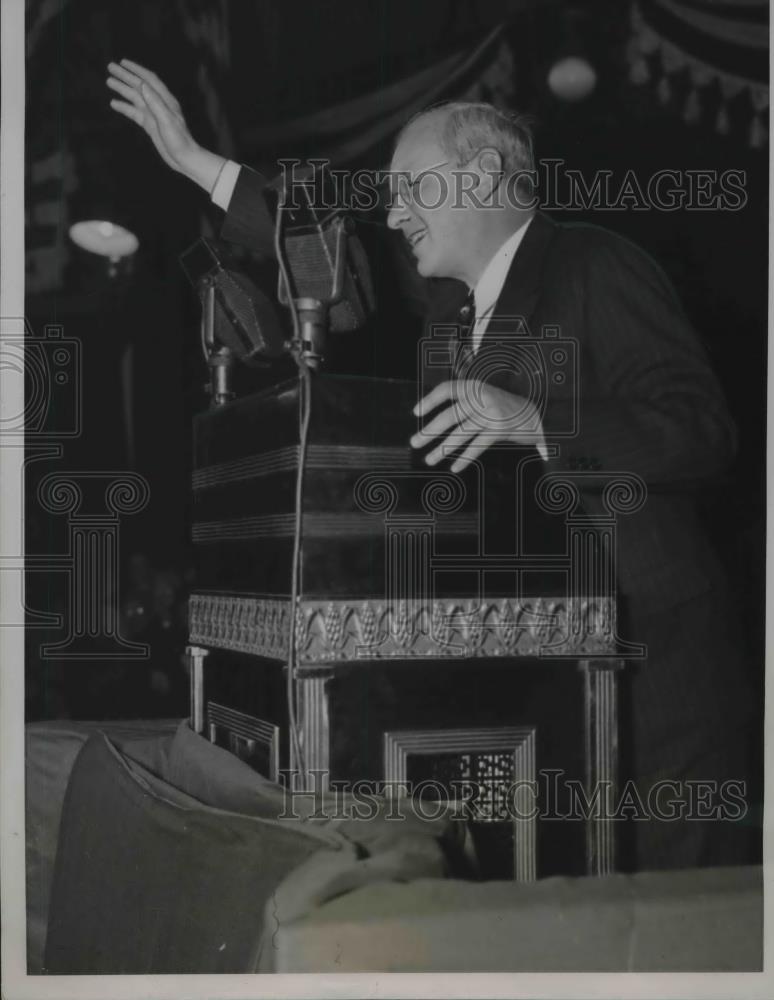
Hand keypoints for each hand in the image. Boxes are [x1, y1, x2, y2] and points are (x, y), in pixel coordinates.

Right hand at [106, 59, 224, 190]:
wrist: (184, 159)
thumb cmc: (179, 141)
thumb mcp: (167, 120)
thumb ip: (155, 102)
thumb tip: (142, 85)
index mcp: (165, 100)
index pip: (149, 79)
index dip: (136, 69)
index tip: (122, 63)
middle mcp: (159, 105)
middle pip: (139, 86)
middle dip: (125, 76)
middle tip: (110, 67)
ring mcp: (154, 115)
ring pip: (135, 98)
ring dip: (122, 89)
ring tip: (109, 81)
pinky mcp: (150, 125)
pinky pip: (134, 113)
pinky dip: (124, 107)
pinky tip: (114, 103)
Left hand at [411, 379, 543, 472]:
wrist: (536, 414)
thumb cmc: (504, 407)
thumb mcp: (484, 397)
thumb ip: (465, 404)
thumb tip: (436, 423)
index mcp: (475, 387)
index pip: (447, 390)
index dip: (430, 400)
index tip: (416, 413)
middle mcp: (482, 398)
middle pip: (449, 416)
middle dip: (429, 431)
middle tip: (414, 443)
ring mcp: (491, 414)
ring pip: (460, 434)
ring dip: (442, 449)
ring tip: (429, 460)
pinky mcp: (500, 429)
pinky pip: (477, 446)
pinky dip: (465, 458)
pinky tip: (454, 467)